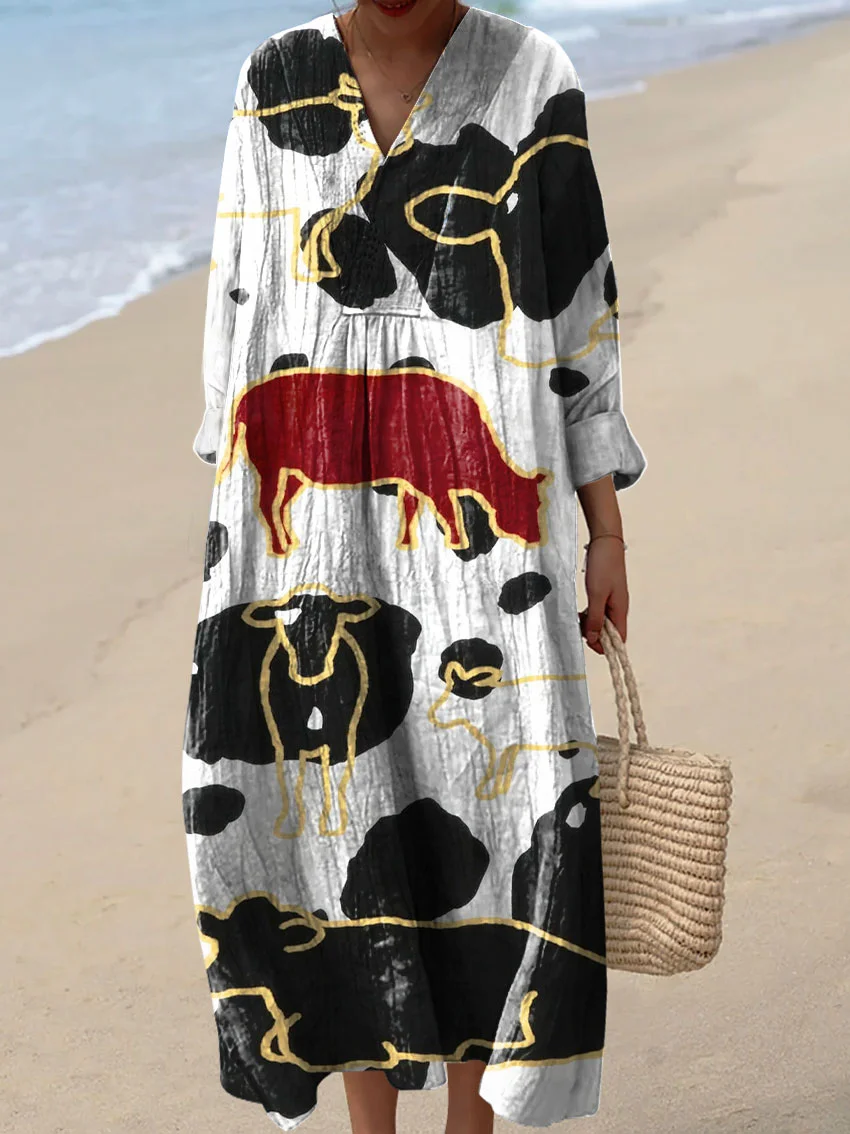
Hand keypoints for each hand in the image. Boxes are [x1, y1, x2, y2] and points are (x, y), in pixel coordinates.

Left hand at [579, 537, 627, 654]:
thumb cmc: (604, 565)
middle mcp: (618, 607)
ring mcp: (612, 600)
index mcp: (620, 610)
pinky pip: (598, 610)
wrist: (605, 541)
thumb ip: (595, 618)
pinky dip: (589, 614)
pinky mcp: (605, 593)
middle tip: (579, 628)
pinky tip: (580, 612)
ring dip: (590, 624)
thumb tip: (594, 639)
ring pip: (602, 622)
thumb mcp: (597, 594)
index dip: (606, 646)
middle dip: (595, 635)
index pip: (619, 639)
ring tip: (578, 619)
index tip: (589, 645)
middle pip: (610, 632)